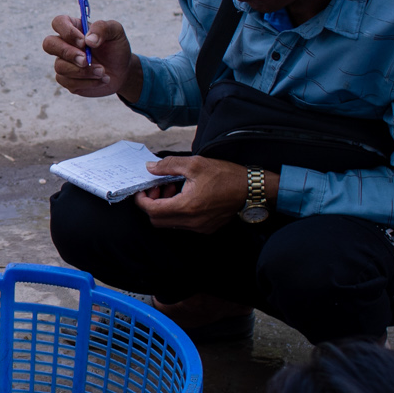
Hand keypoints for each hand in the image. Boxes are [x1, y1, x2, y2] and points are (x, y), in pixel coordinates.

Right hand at [44, 14, 141, 102]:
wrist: (122, 71)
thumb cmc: (116, 48)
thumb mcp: (116, 32)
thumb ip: (103, 28)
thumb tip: (89, 40)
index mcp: (74, 27)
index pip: (59, 22)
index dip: (67, 32)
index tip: (84, 42)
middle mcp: (64, 44)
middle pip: (49, 44)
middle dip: (67, 53)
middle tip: (86, 60)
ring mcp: (63, 62)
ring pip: (60, 67)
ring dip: (84, 72)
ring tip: (103, 71)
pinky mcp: (67, 79)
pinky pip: (69, 82)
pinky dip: (88, 82)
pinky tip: (102, 79)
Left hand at [135, 155, 270, 233]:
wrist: (251, 189)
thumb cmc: (226, 176)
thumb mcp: (195, 164)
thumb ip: (169, 166)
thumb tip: (150, 167)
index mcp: (186, 206)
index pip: (152, 210)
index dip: (142, 199)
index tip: (143, 188)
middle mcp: (192, 222)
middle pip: (157, 220)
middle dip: (152, 203)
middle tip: (159, 186)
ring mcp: (199, 227)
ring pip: (170, 223)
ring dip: (165, 207)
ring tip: (173, 189)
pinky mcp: (206, 228)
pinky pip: (183, 224)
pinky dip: (177, 212)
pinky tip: (185, 196)